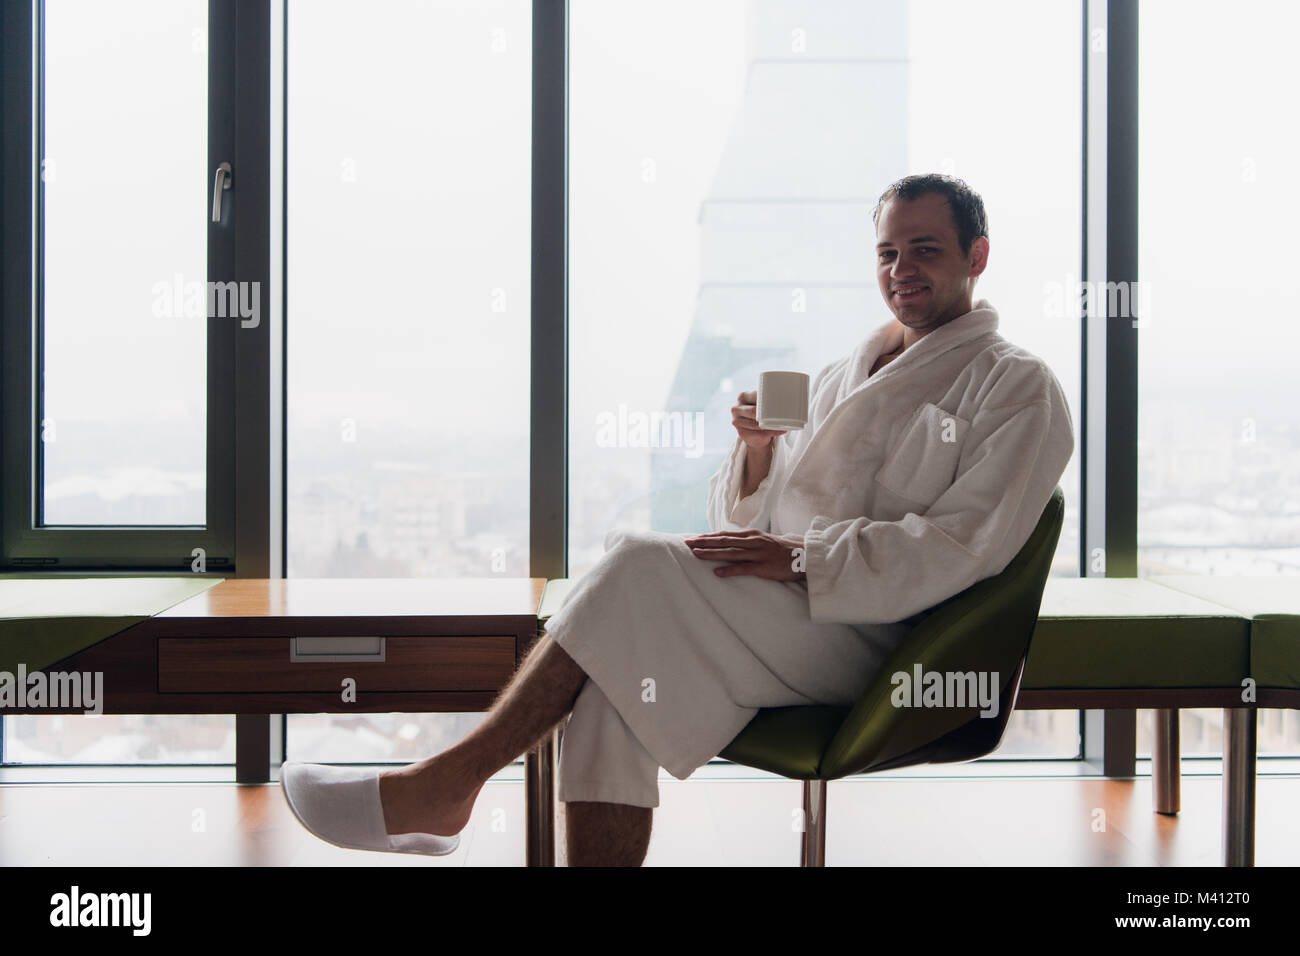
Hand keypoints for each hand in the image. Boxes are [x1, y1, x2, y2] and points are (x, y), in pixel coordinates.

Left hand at [683, 529, 806, 580]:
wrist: (804, 557)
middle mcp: (753, 541)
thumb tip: (728, 544)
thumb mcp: (763, 541)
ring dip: (711, 554)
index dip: (707, 537)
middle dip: (703, 542)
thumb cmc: (781, 551)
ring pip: (730, 553)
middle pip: (723, 541)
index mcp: (751, 535)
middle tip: (686, 543)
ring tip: (696, 555)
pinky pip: (744, 568)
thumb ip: (746, 542)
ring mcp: (758, 554)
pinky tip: (717, 573)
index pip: (724, 535)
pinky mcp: (763, 567)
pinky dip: (729, 570)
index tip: (691, 538)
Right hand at [732, 389, 786, 450]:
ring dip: (772, 424)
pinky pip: (759, 433)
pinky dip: (772, 432)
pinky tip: (781, 430)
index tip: (780, 400)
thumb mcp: (762, 404)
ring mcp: (737, 421)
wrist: (753, 432)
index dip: (767, 399)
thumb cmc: (760, 414)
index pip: (755, 396)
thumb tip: (789, 396)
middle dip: (768, 413)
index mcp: (743, 396)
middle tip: (782, 413)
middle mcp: (737, 408)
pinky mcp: (741, 433)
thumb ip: (768, 399)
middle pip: (754, 411)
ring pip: (757, 424)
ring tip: (785, 423)